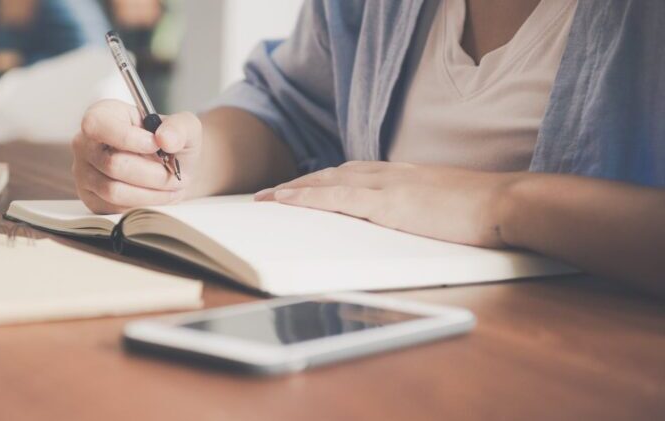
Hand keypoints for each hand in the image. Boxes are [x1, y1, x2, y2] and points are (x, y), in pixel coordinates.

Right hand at [72, 99, 201, 213]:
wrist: (170, 168)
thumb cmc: (170, 143)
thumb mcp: (183, 126)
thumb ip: (179, 126)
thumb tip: (166, 139)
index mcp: (102, 115)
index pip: (97, 125)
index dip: (127, 138)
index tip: (156, 145)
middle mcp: (85, 143)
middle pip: (112, 164)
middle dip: (151, 173)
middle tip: (174, 174)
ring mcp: (84, 173)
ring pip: (114, 191)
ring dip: (150, 193)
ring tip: (171, 187)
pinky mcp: (91, 198)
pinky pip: (114, 208)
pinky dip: (142, 205)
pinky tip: (157, 196)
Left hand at [255, 161, 525, 246]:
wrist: (507, 203)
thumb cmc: (485, 211)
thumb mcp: (445, 206)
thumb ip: (422, 209)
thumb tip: (412, 222)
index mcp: (404, 175)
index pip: (354, 174)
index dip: (324, 180)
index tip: (303, 187)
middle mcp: (390, 173)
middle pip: (333, 174)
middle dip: (301, 184)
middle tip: (271, 193)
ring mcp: (387, 185)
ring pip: (327, 181)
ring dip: (294, 189)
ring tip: (267, 197)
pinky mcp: (387, 202)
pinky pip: (335, 196)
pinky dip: (305, 196)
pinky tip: (284, 200)